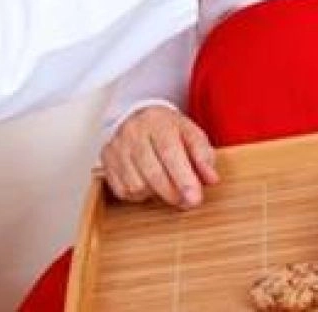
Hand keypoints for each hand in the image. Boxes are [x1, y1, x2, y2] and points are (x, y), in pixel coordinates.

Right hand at [101, 106, 218, 208]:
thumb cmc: (168, 129)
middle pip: (152, 172)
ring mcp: (117, 146)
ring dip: (154, 193)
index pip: (170, 152)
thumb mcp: (190, 133)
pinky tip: (146, 181)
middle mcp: (133, 131)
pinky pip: (122, 190)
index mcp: (158, 121)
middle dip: (172, 193)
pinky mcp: (106, 159)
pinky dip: (138, 194)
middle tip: (186, 201)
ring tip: (163, 182)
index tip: (194, 199)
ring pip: (136, 185)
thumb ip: (203, 155)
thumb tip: (211, 178)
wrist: (139, 117)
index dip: (183, 178)